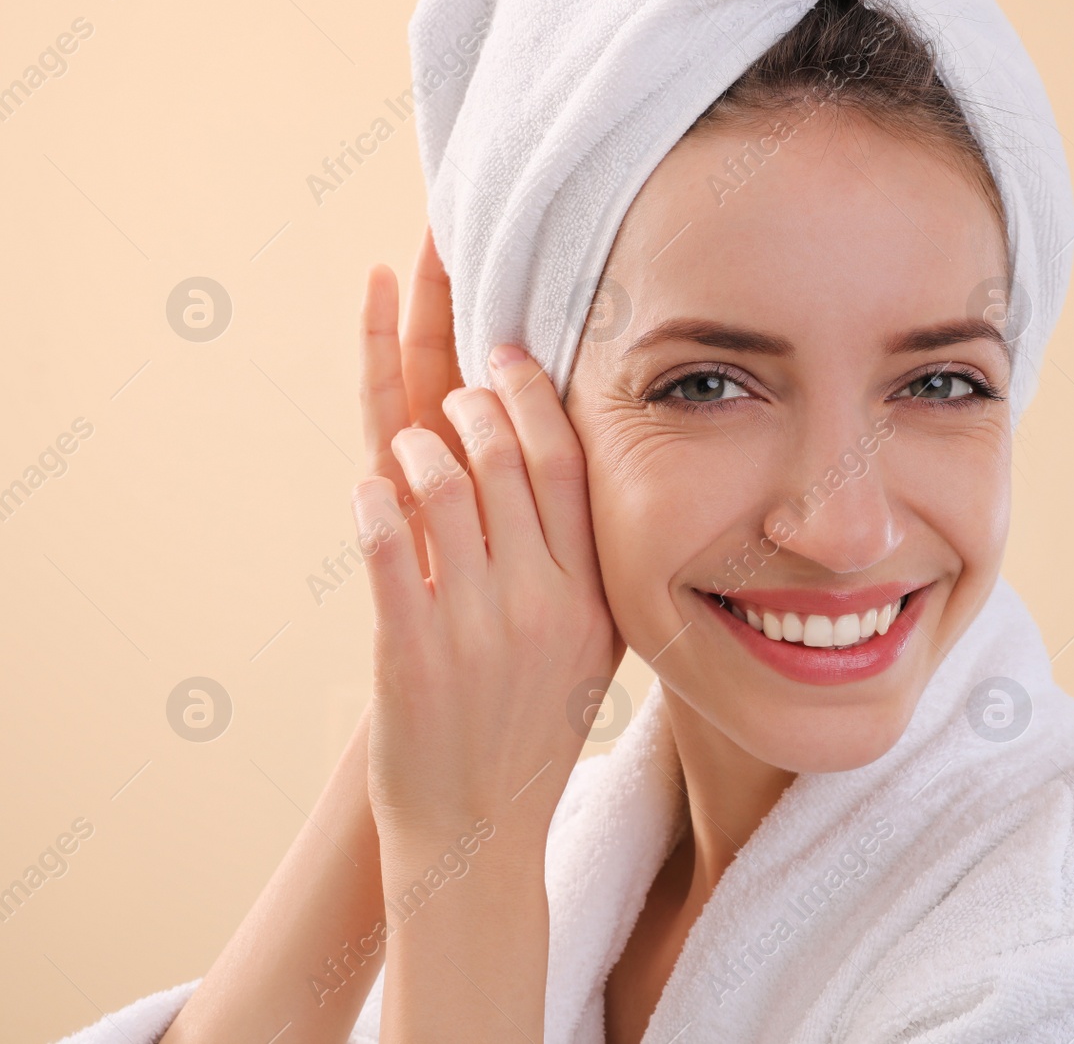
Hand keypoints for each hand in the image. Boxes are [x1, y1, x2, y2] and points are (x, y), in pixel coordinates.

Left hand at [352, 229, 623, 842]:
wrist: (480, 830)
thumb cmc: (532, 731)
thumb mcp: (590, 650)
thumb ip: (589, 567)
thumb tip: (569, 470)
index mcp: (592, 595)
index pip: (566, 465)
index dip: (532, 397)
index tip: (508, 353)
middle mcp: (542, 603)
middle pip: (505, 460)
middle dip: (469, 404)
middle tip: (452, 391)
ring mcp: (475, 627)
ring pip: (442, 488)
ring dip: (415, 448)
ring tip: (406, 448)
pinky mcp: (409, 652)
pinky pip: (385, 547)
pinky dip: (373, 504)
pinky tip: (369, 493)